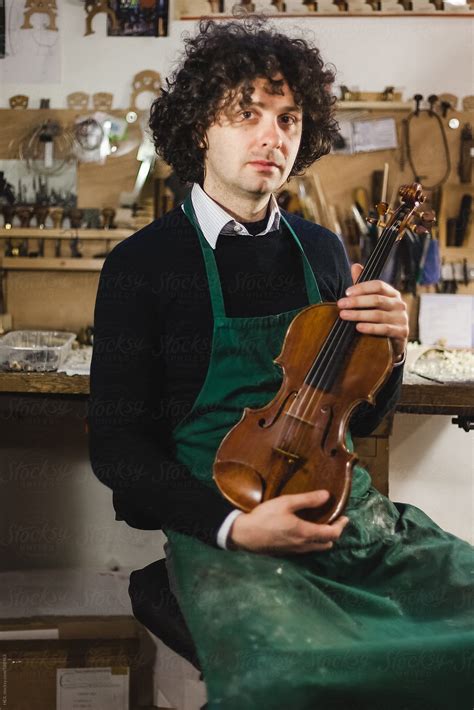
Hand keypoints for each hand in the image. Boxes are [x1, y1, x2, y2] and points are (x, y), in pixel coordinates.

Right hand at [227, 489, 348, 554]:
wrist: (244, 535)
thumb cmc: (265, 517)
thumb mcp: (286, 503)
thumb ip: (307, 500)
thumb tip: (327, 496)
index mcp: (306, 533)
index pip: (332, 534)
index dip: (341, 526)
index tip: (345, 517)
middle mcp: (303, 545)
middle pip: (327, 543)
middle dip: (334, 533)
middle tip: (334, 520)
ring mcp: (295, 551)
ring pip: (316, 548)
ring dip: (323, 538)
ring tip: (321, 525)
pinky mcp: (286, 553)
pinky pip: (306, 549)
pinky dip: (312, 541)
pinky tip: (304, 531)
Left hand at [337, 263, 407, 362]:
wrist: (394, 341)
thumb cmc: (380, 318)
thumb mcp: (372, 301)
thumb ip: (363, 286)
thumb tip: (355, 265)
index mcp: (392, 293)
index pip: (378, 285)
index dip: (362, 287)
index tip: (346, 292)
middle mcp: (399, 304)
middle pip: (377, 299)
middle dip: (356, 301)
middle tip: (341, 304)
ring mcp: (401, 318)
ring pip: (378, 314)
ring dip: (359, 314)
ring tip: (344, 315)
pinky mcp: (401, 332)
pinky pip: (385, 329)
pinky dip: (370, 327)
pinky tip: (358, 327)